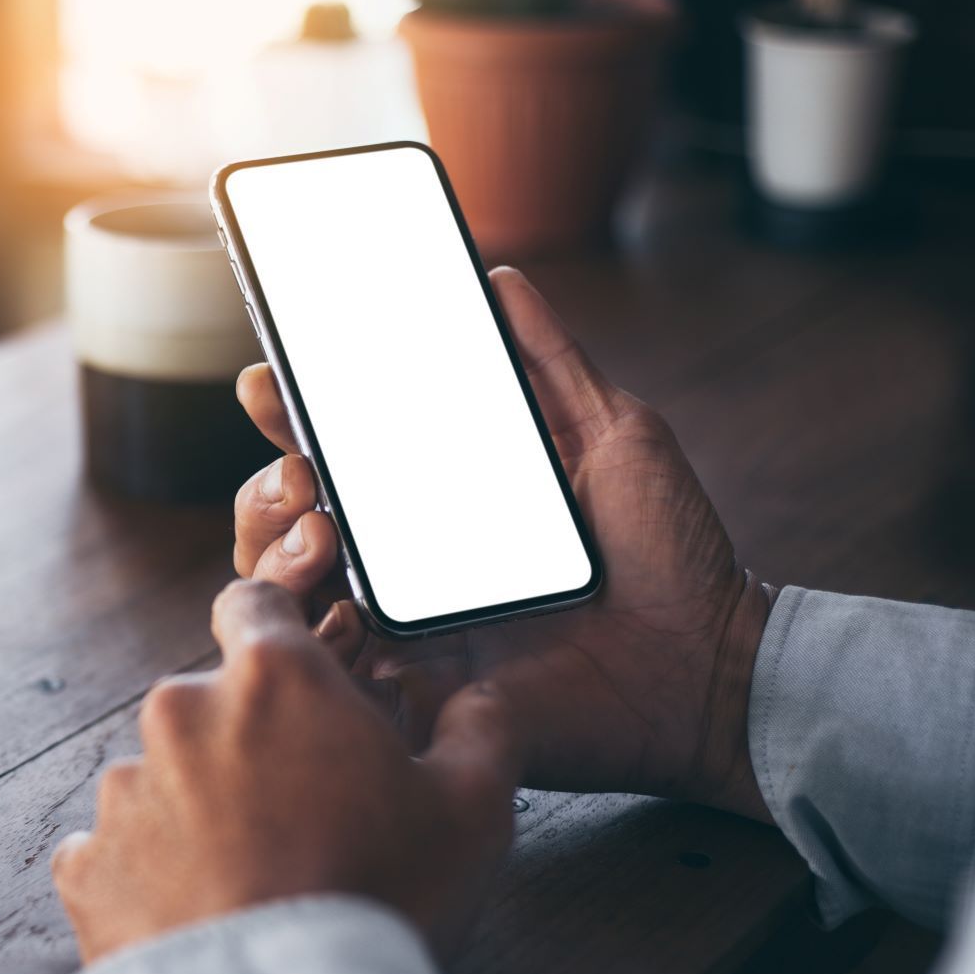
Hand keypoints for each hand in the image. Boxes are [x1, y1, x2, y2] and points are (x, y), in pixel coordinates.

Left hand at [52, 580, 521, 964]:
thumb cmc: (384, 899)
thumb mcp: (475, 809)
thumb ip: (480, 730)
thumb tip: (477, 700)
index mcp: (271, 677)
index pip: (254, 605)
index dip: (279, 638)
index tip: (301, 685)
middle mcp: (179, 714)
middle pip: (211, 704)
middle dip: (251, 745)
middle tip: (304, 818)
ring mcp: (123, 792)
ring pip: (162, 779)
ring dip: (199, 813)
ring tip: (255, 882)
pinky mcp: (84, 868)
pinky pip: (114, 853)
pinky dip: (148, 876)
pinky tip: (199, 916)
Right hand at [232, 267, 772, 819]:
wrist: (708, 665)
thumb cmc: (670, 555)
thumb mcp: (616, 436)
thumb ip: (553, 361)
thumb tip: (499, 280)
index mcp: (437, 497)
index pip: (335, 451)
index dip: (288, 416)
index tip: (269, 384)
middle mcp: (402, 559)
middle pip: (283, 519)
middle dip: (266, 488)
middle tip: (303, 474)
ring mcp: (399, 627)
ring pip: (282, 590)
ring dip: (275, 551)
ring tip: (321, 531)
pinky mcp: (411, 693)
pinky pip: (328, 668)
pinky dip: (312, 634)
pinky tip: (340, 609)